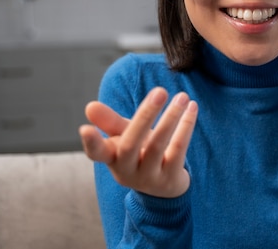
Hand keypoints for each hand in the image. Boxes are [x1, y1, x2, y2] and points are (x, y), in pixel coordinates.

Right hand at [79, 87, 197, 197]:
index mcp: (111, 159)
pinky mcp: (171, 178)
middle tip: (160, 91)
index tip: (85, 129)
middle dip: (145, 116)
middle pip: (131, 144)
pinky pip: (178, 149)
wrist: (164, 187)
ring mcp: (149, 177)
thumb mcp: (124, 137)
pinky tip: (192, 108)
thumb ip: (110, 122)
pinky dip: (186, 127)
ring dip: (171, 117)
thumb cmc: (140, 153)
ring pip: (158, 145)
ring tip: (182, 97)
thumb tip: (90, 106)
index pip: (97, 153)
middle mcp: (127, 171)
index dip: (91, 142)